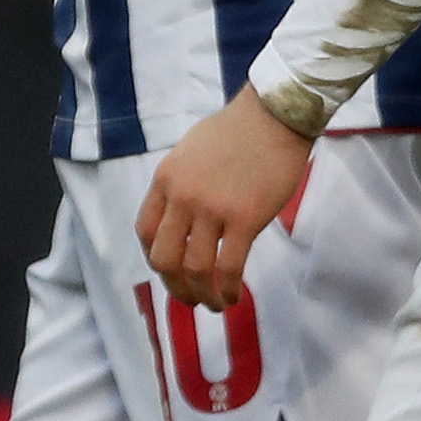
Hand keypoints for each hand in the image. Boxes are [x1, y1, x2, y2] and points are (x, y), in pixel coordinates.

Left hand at [136, 93, 314, 313]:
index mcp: (166, 179)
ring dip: (202, 296)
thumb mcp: (190, 150)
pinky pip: (229, 268)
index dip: (155, 258)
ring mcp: (212, 210)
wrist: (275, 115)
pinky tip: (233, 296)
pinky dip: (228, 290)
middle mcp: (182, 197)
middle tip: (190, 297)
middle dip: (174, 286)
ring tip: (215, 304)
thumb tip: (181, 215)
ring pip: (195, 270)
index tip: (170, 269)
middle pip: (163, 259)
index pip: (145, 231)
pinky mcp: (244, 220)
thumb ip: (180, 183)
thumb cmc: (237, 129)